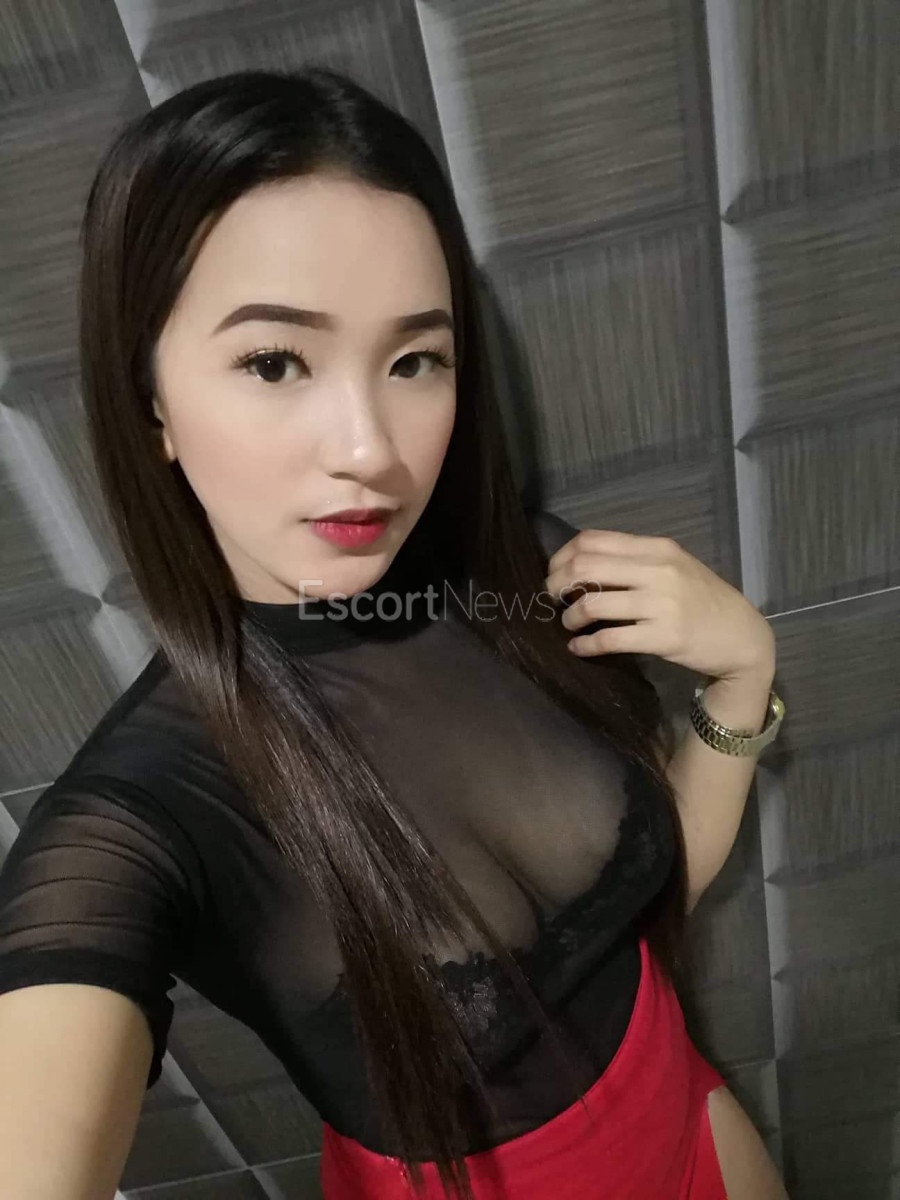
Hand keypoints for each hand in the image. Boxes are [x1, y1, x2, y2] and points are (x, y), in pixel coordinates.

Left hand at [543, 529, 775, 683]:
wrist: (742, 636)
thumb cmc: (702, 600)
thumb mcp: (673, 567)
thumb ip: (634, 561)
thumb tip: (579, 565)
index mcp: (657, 548)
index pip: (592, 540)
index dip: (562, 556)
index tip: (554, 573)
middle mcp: (659, 570)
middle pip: (584, 567)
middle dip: (557, 584)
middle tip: (552, 599)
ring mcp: (662, 604)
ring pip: (592, 604)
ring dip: (570, 617)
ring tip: (569, 624)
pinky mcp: (663, 637)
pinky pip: (609, 639)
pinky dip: (586, 645)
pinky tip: (579, 648)